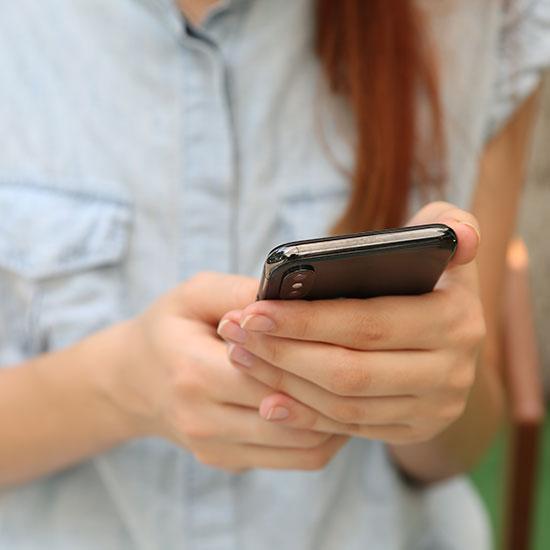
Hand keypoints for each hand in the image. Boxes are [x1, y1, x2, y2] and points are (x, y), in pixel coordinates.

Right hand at [108, 272, 346, 471]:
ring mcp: (216, 449)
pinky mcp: (228, 462)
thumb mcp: (194, 294)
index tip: (348, 333)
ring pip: (303, 446)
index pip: (272, 372)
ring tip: (358, 384)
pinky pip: (294, 459)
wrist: (134, 380)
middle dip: (335, 388)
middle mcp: (203, 421)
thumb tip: (294, 295)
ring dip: (338, 418)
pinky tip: (334, 406)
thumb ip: (240, 291)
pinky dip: (322, 435)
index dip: (314, 354)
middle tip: (368, 360)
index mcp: (193, 372)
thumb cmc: (169, 328)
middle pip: (294, 414)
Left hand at [217, 202, 485, 444]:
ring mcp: (435, 408)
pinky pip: (351, 428)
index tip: (253, 311)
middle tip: (236, 333)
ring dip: (285, 383)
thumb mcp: (443, 242)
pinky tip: (268, 400)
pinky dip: (306, 416)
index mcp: (455, 319)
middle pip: (349, 371)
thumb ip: (448, 223)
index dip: (306, 320)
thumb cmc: (429, 277)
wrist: (449, 337)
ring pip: (344, 404)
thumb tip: (460, 237)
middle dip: (283, 353)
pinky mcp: (414, 429)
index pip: (367, 323)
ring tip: (242, 356)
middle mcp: (452, 371)